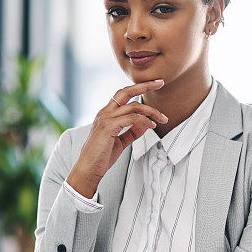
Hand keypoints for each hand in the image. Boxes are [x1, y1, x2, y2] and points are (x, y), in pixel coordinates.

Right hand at [67, 79, 168, 195]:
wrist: (88, 169)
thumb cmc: (102, 156)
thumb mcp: (121, 141)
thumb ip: (133, 131)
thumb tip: (147, 124)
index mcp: (106, 114)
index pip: (123, 95)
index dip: (139, 88)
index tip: (154, 85)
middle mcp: (105, 112)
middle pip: (126, 91)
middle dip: (145, 85)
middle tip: (160, 82)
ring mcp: (106, 119)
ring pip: (133, 106)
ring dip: (151, 111)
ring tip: (163, 119)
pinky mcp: (108, 127)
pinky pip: (131, 118)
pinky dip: (144, 120)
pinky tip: (151, 125)